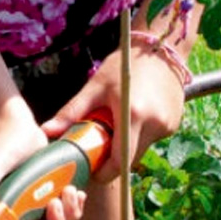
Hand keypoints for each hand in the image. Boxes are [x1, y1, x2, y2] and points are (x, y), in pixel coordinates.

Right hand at [0, 101, 87, 219]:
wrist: (15, 124)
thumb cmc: (0, 142)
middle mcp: (12, 216)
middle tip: (55, 202)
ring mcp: (30, 209)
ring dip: (67, 215)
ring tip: (69, 191)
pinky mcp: (44, 199)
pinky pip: (63, 213)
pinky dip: (73, 207)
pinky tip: (78, 193)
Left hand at [40, 43, 186, 182]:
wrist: (160, 47)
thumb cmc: (125, 64)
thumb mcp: (96, 86)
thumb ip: (72, 112)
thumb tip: (47, 131)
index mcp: (133, 115)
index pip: (119, 161)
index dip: (105, 172)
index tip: (92, 170)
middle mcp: (154, 124)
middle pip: (130, 159)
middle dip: (114, 158)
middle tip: (100, 145)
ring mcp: (167, 126)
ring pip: (141, 149)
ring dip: (127, 144)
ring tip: (118, 122)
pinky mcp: (174, 124)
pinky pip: (152, 138)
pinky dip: (140, 134)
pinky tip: (137, 114)